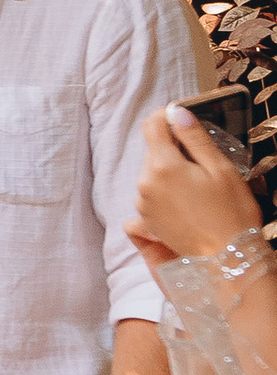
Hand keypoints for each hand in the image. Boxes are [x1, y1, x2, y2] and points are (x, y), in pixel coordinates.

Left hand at [127, 103, 259, 265]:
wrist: (227, 261)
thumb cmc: (232, 215)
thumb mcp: (221, 169)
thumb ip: (195, 138)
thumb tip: (178, 113)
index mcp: (163, 167)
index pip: (151, 126)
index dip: (167, 116)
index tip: (183, 119)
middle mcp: (145, 184)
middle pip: (154, 151)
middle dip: (175, 149)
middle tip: (205, 163)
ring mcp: (143, 205)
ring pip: (153, 173)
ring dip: (172, 172)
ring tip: (201, 187)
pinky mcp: (148, 222)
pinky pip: (154, 195)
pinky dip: (168, 191)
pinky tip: (192, 203)